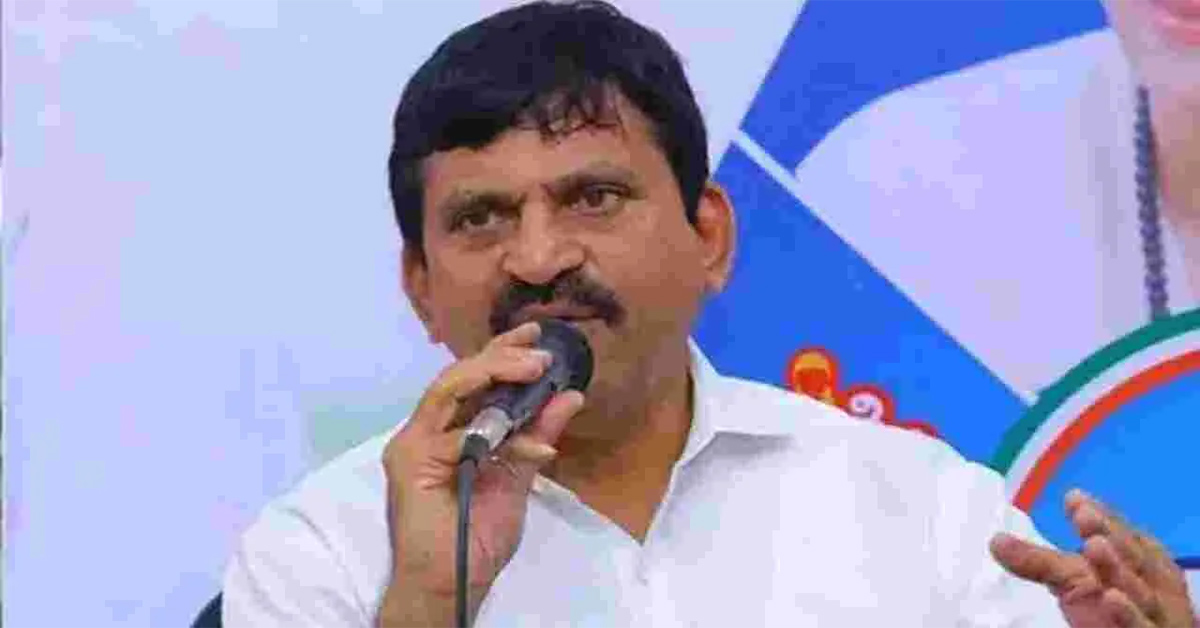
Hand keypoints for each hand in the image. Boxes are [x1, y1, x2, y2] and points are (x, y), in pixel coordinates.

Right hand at [378, 321, 584, 625]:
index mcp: (450, 430)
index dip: (502, 352)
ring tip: (530, 367)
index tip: (536, 336)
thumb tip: (571, 397)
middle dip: (501, 357)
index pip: (474, 380)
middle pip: (460, 376)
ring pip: (448, 389)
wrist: (451, 584)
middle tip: (540, 353)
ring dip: (491, 373)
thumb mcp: (518, 479)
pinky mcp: (409, 463)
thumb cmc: (476, 537)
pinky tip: (528, 442)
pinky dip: (493, 434)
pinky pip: (453, 436)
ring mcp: (414, 444)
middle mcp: (427, 430)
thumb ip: (537, 437)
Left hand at [990, 489, 1195, 626]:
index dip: (1101, 517)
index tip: (1074, 499)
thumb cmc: (1107, 606)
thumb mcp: (1071, 579)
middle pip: (1131, 557)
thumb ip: (1037, 560)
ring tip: (1094, 544)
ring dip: (1117, 566)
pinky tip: (1112, 597)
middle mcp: (1151, 584)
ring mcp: (1155, 613)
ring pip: (1138, 590)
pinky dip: (1129, 613)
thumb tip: (995, 541)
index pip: (1121, 535)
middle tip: (1084, 514)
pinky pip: (1142, 627)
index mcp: (1138, 561)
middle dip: (1109, 533)